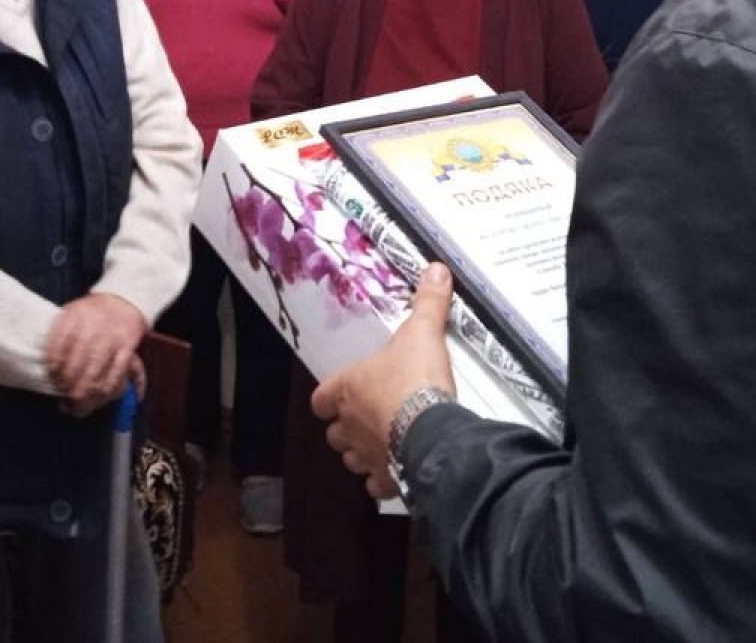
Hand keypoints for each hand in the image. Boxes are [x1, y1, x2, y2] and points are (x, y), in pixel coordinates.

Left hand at [46, 292, 146, 410]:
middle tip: (63, 392)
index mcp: (75, 314)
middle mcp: (93, 323)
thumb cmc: (91, 312)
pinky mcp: (128, 345)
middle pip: (77, 357)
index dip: (54, 362)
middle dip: (69, 379)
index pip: (60, 341)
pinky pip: (118, 370)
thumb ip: (59, 333)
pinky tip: (99, 393)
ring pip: (97, 367)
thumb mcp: (71, 312)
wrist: (123, 300)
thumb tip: (48, 365)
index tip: (52, 374)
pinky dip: (108, 385)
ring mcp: (111, 335)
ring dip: (85, 387)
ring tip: (77, 399)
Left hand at [312, 263, 458, 498]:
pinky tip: (399, 470)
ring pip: (351, 461)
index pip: (320, 399)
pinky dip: (384, 481)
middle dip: (347, 429)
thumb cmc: (416, 379)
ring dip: (362, 454)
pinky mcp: (387, 480)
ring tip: (384, 443)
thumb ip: (427, 302)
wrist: (433, 430)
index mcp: (347, 390)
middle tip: (370, 418)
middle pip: (334, 434)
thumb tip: (435, 268)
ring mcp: (366, 456)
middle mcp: (349, 426)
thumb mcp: (422, 332)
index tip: (342, 395)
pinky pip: (376, 486)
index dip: (328, 398)